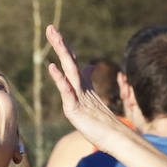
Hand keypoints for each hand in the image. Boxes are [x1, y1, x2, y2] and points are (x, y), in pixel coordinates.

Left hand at [44, 27, 134, 153]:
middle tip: (50, 27)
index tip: (55, 34)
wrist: (116, 138)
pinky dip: (59, 78)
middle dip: (59, 44)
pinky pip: (67, 90)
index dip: (64, 48)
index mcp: (83, 87)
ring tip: (53, 36)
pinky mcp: (76, 107)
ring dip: (61, 52)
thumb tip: (89, 67)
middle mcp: (81, 88)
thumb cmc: (104, 124)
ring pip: (69, 69)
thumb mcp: (92, 102)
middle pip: (70, 61)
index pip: (72, 63)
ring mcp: (79, 96)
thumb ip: (88, 84)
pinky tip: (51, 67)